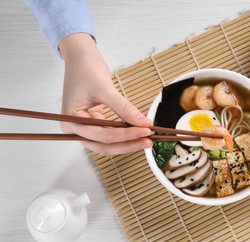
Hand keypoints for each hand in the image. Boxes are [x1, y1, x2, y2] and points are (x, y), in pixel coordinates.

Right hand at [59, 33, 152, 154]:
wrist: (81, 57)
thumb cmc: (85, 68)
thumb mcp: (105, 88)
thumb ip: (124, 108)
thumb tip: (143, 122)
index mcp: (70, 121)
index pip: (102, 136)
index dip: (125, 135)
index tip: (144, 130)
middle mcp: (74, 128)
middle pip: (103, 145)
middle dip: (127, 144)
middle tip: (148, 140)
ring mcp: (83, 128)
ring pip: (107, 143)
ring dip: (126, 142)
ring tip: (145, 138)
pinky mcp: (93, 124)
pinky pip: (109, 135)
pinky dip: (123, 134)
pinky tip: (137, 132)